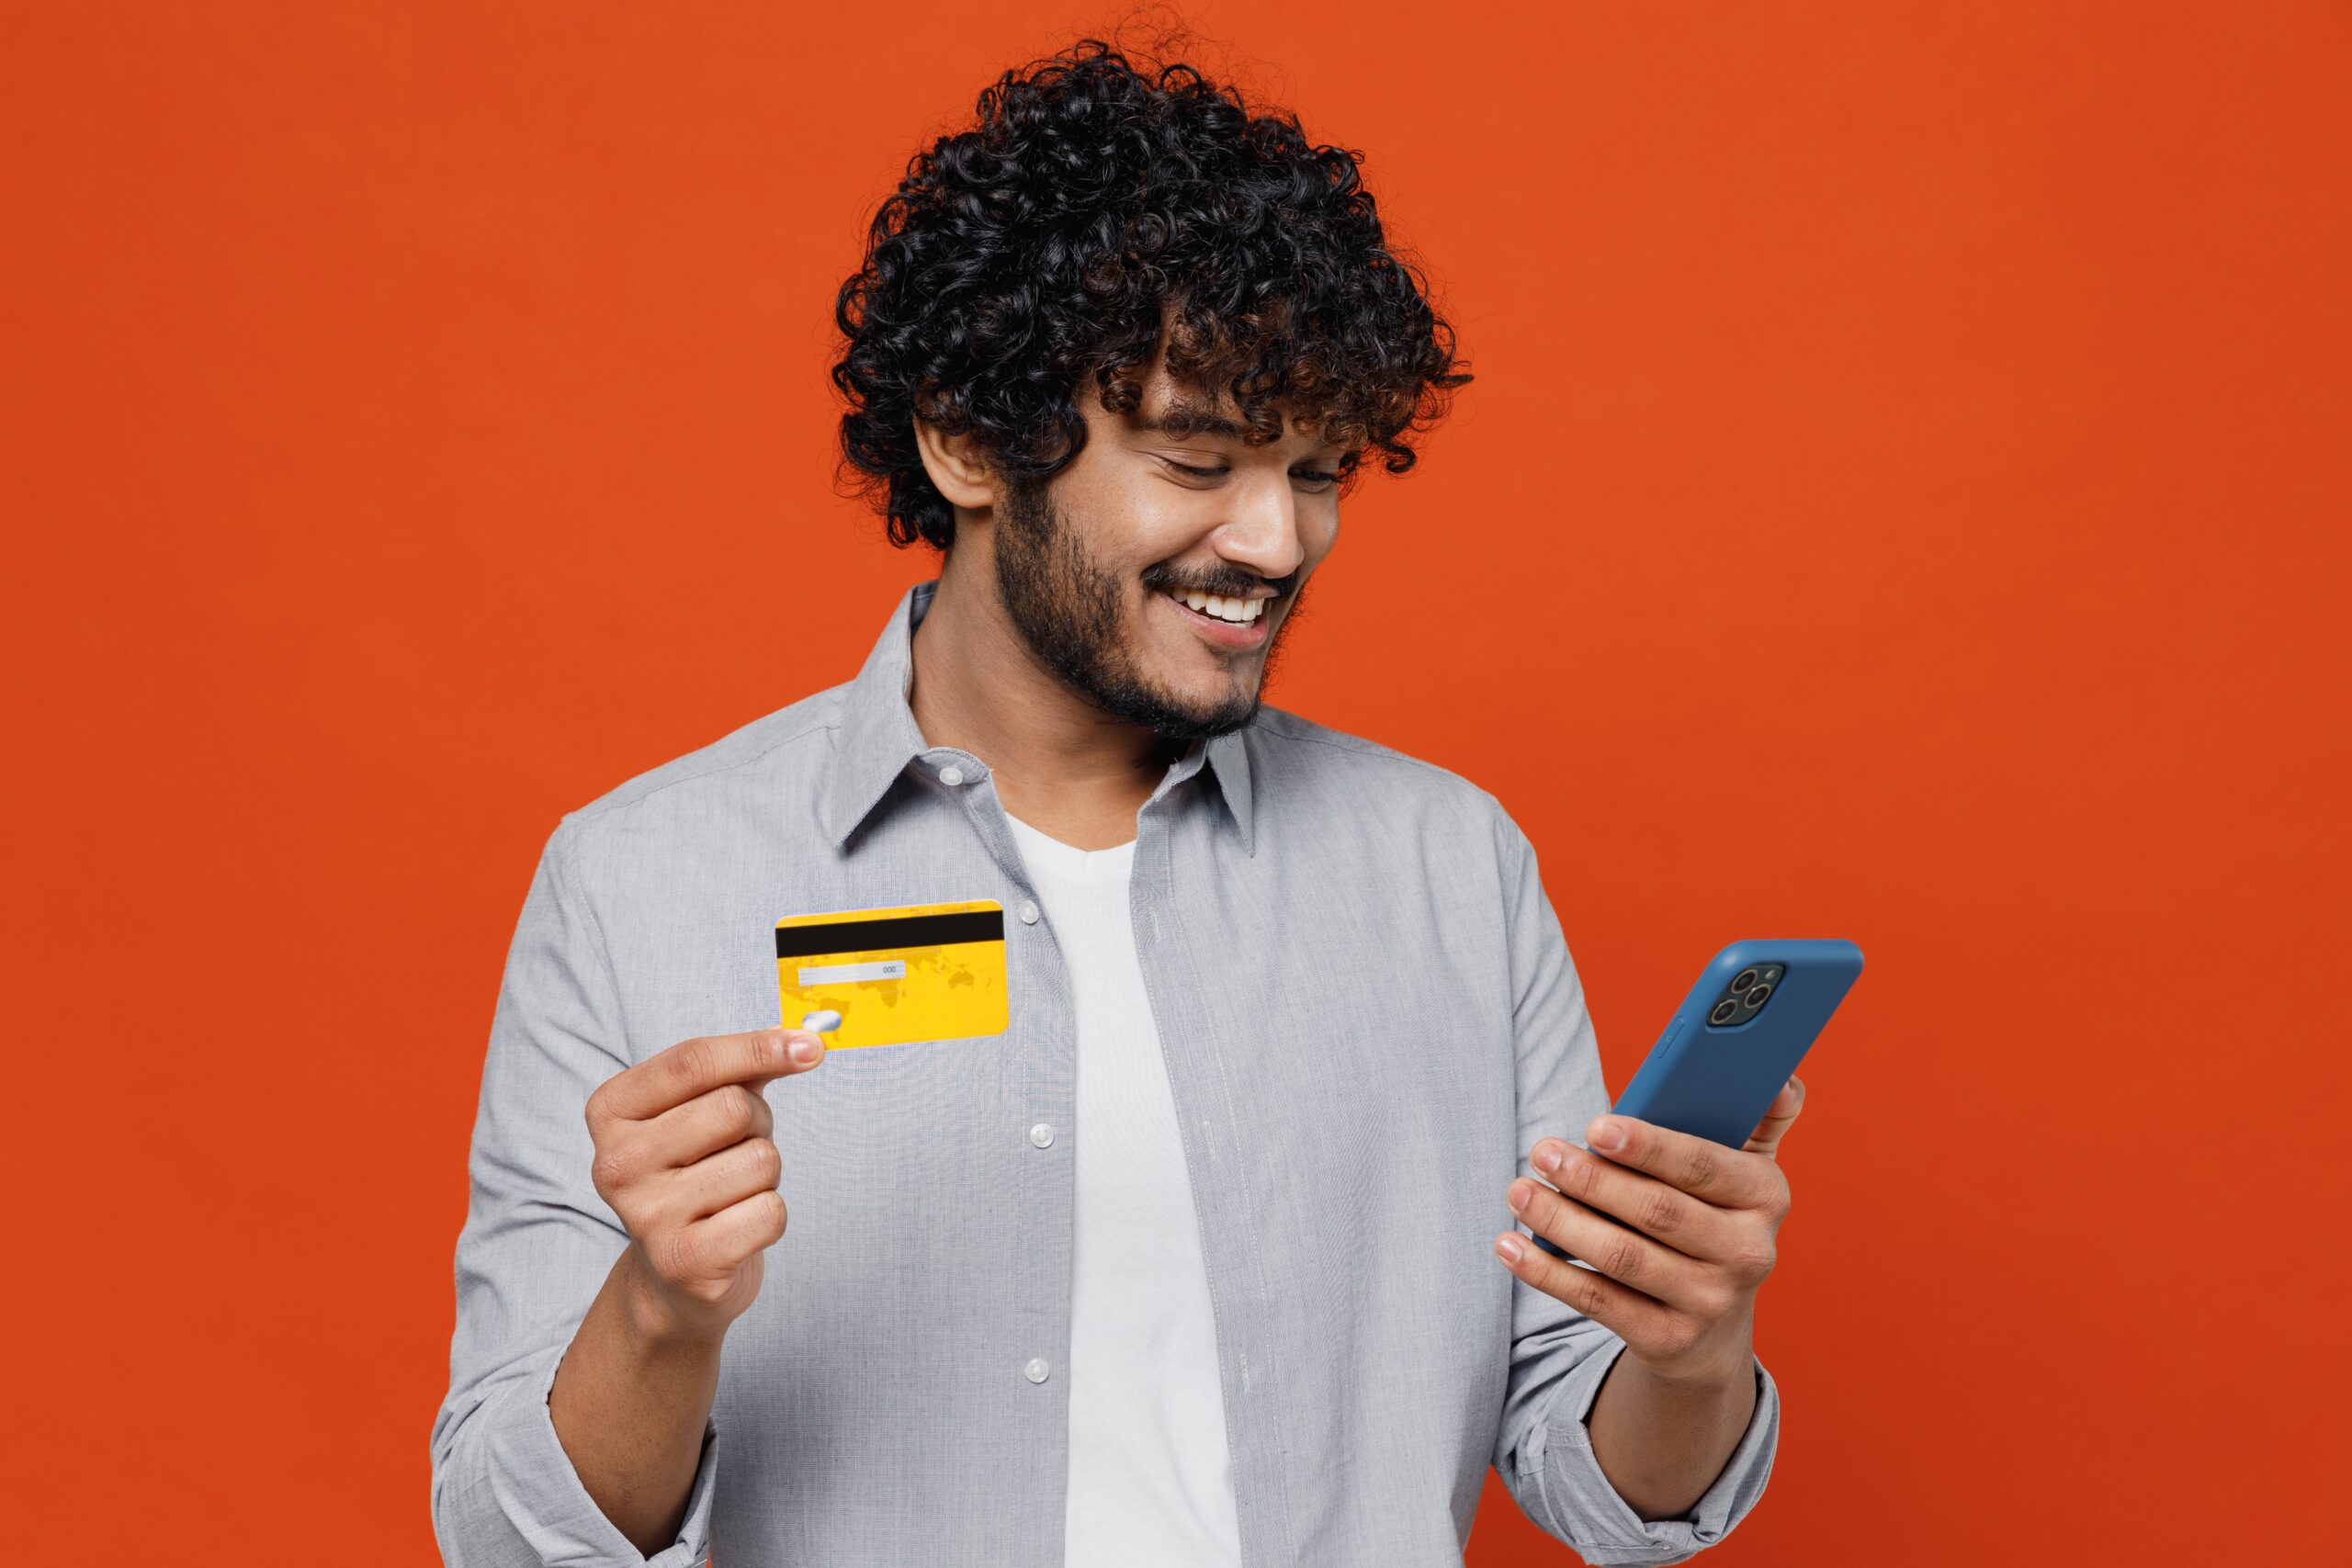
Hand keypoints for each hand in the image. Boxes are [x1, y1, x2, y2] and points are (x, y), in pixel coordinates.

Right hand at [584, 1025, 827, 1342]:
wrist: (674, 1273)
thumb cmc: (696, 1172)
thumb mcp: (703, 1108)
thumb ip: (745, 1068)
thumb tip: (804, 1043)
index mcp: (611, 1111)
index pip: (693, 1061)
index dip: (759, 1047)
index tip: (811, 1047)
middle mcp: (615, 1163)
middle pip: (733, 1108)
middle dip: (759, 1123)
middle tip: (737, 1149)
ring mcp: (646, 1216)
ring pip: (760, 1160)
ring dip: (766, 1174)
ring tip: (732, 1192)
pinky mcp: (684, 1262)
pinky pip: (770, 1212)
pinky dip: (771, 1216)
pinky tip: (737, 1228)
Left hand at [1494, 1076, 1804, 1380]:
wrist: (1713, 1329)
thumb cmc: (1713, 1219)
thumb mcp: (1743, 1170)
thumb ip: (1758, 1117)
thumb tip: (1782, 1078)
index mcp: (1767, 1196)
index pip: (1704, 1165)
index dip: (1648, 1146)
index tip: (1595, 1126)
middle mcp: (1748, 1253)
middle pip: (1657, 1211)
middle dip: (1592, 1179)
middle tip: (1542, 1152)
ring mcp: (1710, 1303)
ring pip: (1622, 1256)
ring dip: (1560, 1221)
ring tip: (1519, 1191)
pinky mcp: (1668, 1341)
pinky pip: (1598, 1302)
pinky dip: (1547, 1273)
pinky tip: (1510, 1246)